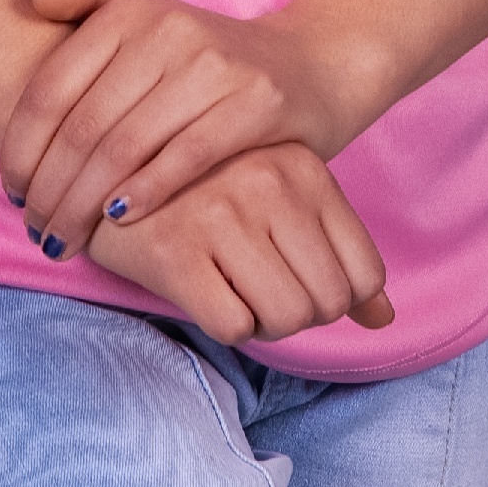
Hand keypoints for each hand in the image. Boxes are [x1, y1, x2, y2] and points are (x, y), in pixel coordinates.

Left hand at [4, 0, 343, 252]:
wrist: (309, 66)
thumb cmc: (207, 60)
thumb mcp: (148, 21)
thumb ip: (89, 1)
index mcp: (129, 10)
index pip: (51, 88)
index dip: (21, 147)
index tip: (12, 191)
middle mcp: (168, 28)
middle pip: (84, 126)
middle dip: (50, 189)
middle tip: (36, 229)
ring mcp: (214, 64)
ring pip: (125, 148)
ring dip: (84, 204)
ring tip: (66, 238)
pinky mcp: (256, 102)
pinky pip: (183, 158)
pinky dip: (143, 194)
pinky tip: (119, 221)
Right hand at [83, 144, 392, 343]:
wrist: (103, 159)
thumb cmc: (202, 185)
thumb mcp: (280, 196)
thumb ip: (336, 252)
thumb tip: (384, 321)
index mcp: (303, 167)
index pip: (364, 274)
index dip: (338, 299)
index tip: (300, 284)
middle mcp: (269, 185)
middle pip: (327, 303)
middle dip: (298, 314)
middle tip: (260, 291)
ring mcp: (221, 215)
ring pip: (284, 320)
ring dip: (262, 322)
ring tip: (233, 289)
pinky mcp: (175, 251)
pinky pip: (233, 326)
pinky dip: (224, 323)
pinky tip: (202, 290)